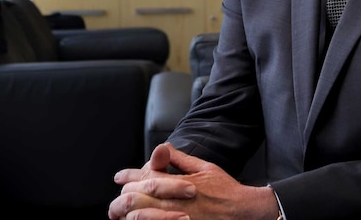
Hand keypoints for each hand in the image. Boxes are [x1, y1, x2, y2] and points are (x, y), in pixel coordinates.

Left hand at [109, 143, 279, 219]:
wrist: (243, 210)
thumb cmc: (224, 188)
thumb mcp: (203, 167)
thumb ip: (179, 159)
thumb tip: (163, 147)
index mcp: (179, 183)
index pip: (145, 178)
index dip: (129, 177)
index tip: (119, 177)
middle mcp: (175, 202)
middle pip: (138, 199)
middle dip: (124, 197)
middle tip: (117, 198)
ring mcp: (178, 218)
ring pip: (143, 217)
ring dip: (129, 214)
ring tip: (119, 213)